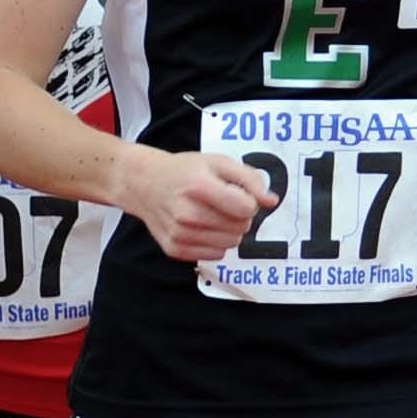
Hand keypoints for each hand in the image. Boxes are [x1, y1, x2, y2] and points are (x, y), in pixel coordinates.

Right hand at [132, 147, 272, 261]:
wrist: (144, 183)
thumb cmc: (184, 171)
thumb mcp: (218, 162)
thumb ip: (250, 179)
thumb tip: (271, 201)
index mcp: (199, 188)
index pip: (247, 208)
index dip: (249, 200)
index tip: (235, 193)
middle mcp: (187, 214)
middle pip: (241, 228)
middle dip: (239, 216)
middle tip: (221, 203)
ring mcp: (179, 234)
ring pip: (231, 244)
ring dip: (228, 230)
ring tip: (211, 214)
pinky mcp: (175, 249)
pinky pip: (215, 255)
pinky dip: (214, 243)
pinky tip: (201, 227)